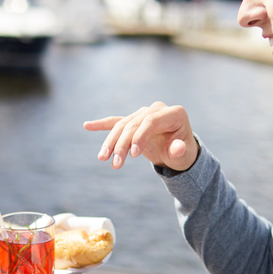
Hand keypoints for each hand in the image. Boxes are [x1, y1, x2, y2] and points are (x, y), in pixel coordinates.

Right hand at [84, 102, 198, 170]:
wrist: (178, 150)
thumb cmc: (183, 152)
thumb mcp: (185, 154)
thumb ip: (180, 150)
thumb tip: (176, 148)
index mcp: (173, 113)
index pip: (150, 121)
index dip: (139, 136)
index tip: (132, 155)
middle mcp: (157, 109)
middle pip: (133, 124)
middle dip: (122, 144)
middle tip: (115, 164)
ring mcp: (144, 113)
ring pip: (122, 125)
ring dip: (110, 142)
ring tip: (102, 158)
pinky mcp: (134, 121)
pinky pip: (116, 122)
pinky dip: (102, 124)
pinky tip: (87, 125)